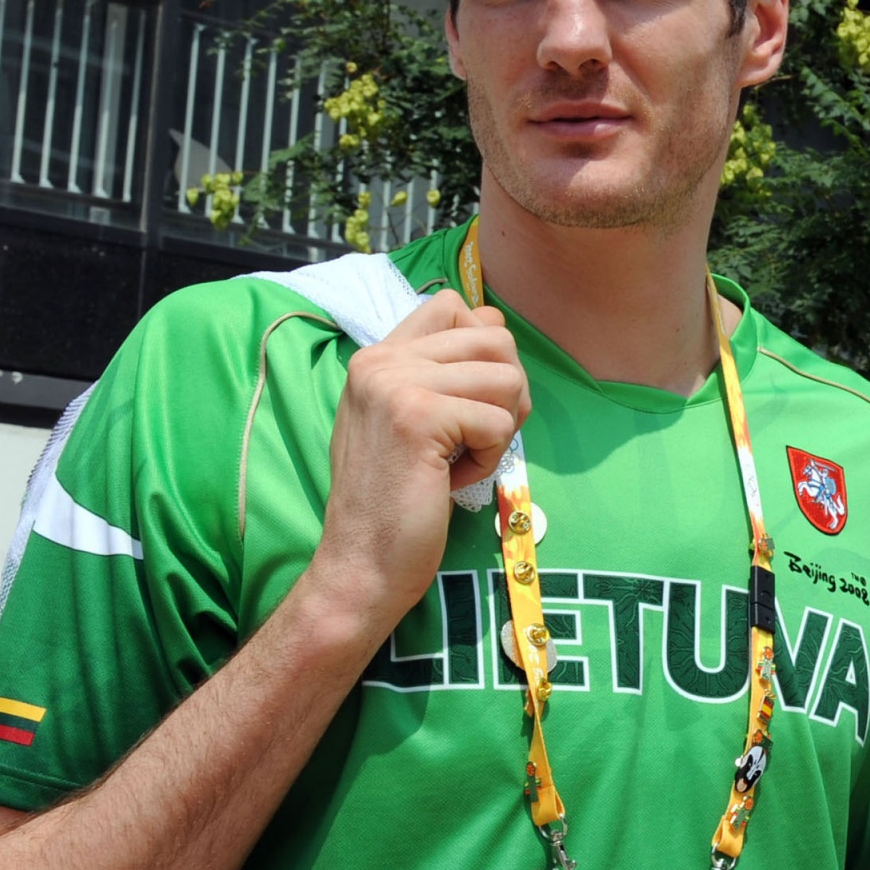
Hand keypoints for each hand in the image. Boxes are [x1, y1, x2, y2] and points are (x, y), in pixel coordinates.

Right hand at [303, 291, 529, 636]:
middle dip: (508, 391)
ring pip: (507, 377)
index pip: (455, 307)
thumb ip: (440, 373)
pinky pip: (498, 422)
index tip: (469, 400)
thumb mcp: (409, 420)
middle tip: (478, 436)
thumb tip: (496, 325)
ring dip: (502, 426)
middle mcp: (381, 361)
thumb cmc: (396, 500)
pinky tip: (453, 480)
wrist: (361, 563)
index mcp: (378, 357)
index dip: (485, 348)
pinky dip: (491, 458)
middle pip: (494, 336)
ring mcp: (396, 385)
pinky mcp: (417, 418)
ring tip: (463, 459)